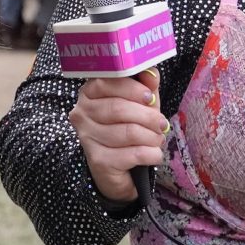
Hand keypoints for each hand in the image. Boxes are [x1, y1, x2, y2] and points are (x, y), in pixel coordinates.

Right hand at [69, 69, 166, 203]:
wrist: (120, 169)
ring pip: (128, 132)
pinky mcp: (98, 161)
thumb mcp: (139, 102)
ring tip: (158, 139)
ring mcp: (87, 138)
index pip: (106, 83)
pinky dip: (151, 153)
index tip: (150, 97)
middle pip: (118, 109)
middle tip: (161, 123)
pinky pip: (133, 154)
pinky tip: (154, 154)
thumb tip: (152, 74)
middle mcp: (82, 114)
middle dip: (148, 116)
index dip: (133, 89)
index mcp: (89, 93)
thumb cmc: (128, 128)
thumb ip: (145, 85)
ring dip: (152, 136)